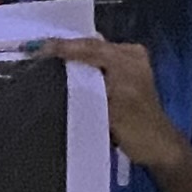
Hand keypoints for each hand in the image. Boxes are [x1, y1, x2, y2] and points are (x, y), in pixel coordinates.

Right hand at [39, 34, 187, 175]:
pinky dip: (80, 62)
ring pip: (92, 52)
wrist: (156, 145)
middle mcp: (129, 54)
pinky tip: (62, 66)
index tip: (37, 48)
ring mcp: (127, 62)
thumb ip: (87, 83)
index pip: (90, 47)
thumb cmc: (135, 128)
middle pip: (90, 46)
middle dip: (64, 47)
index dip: (62, 46)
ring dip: (70, 54)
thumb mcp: (109, 105)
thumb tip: (59, 67)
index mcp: (128, 58)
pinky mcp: (123, 73)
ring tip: (43, 55)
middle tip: (35, 49)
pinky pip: (97, 61)